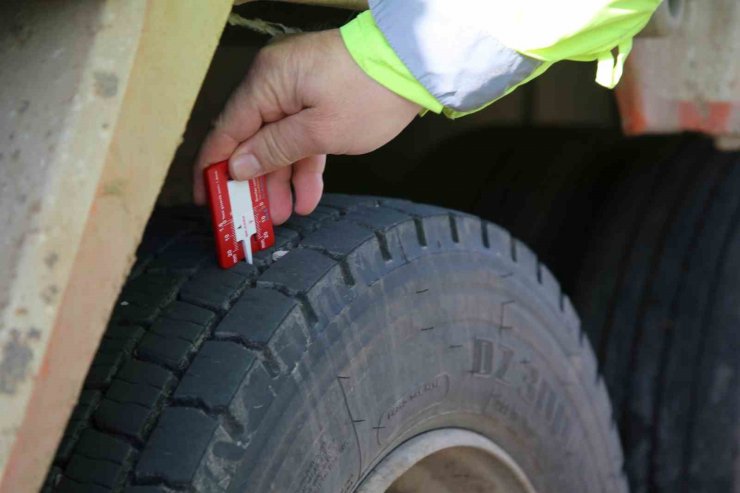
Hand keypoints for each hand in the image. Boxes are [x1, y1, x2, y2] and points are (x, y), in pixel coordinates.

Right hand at [194, 29, 420, 223]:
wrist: (416, 65)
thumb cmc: (373, 90)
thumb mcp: (320, 132)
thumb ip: (274, 150)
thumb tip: (237, 166)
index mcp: (267, 82)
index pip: (225, 131)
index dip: (212, 168)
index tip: (208, 199)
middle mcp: (275, 82)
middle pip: (250, 139)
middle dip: (252, 182)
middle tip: (251, 217)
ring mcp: (297, 89)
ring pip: (277, 142)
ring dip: (280, 179)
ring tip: (280, 214)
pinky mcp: (316, 98)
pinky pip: (300, 135)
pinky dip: (302, 164)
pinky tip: (305, 195)